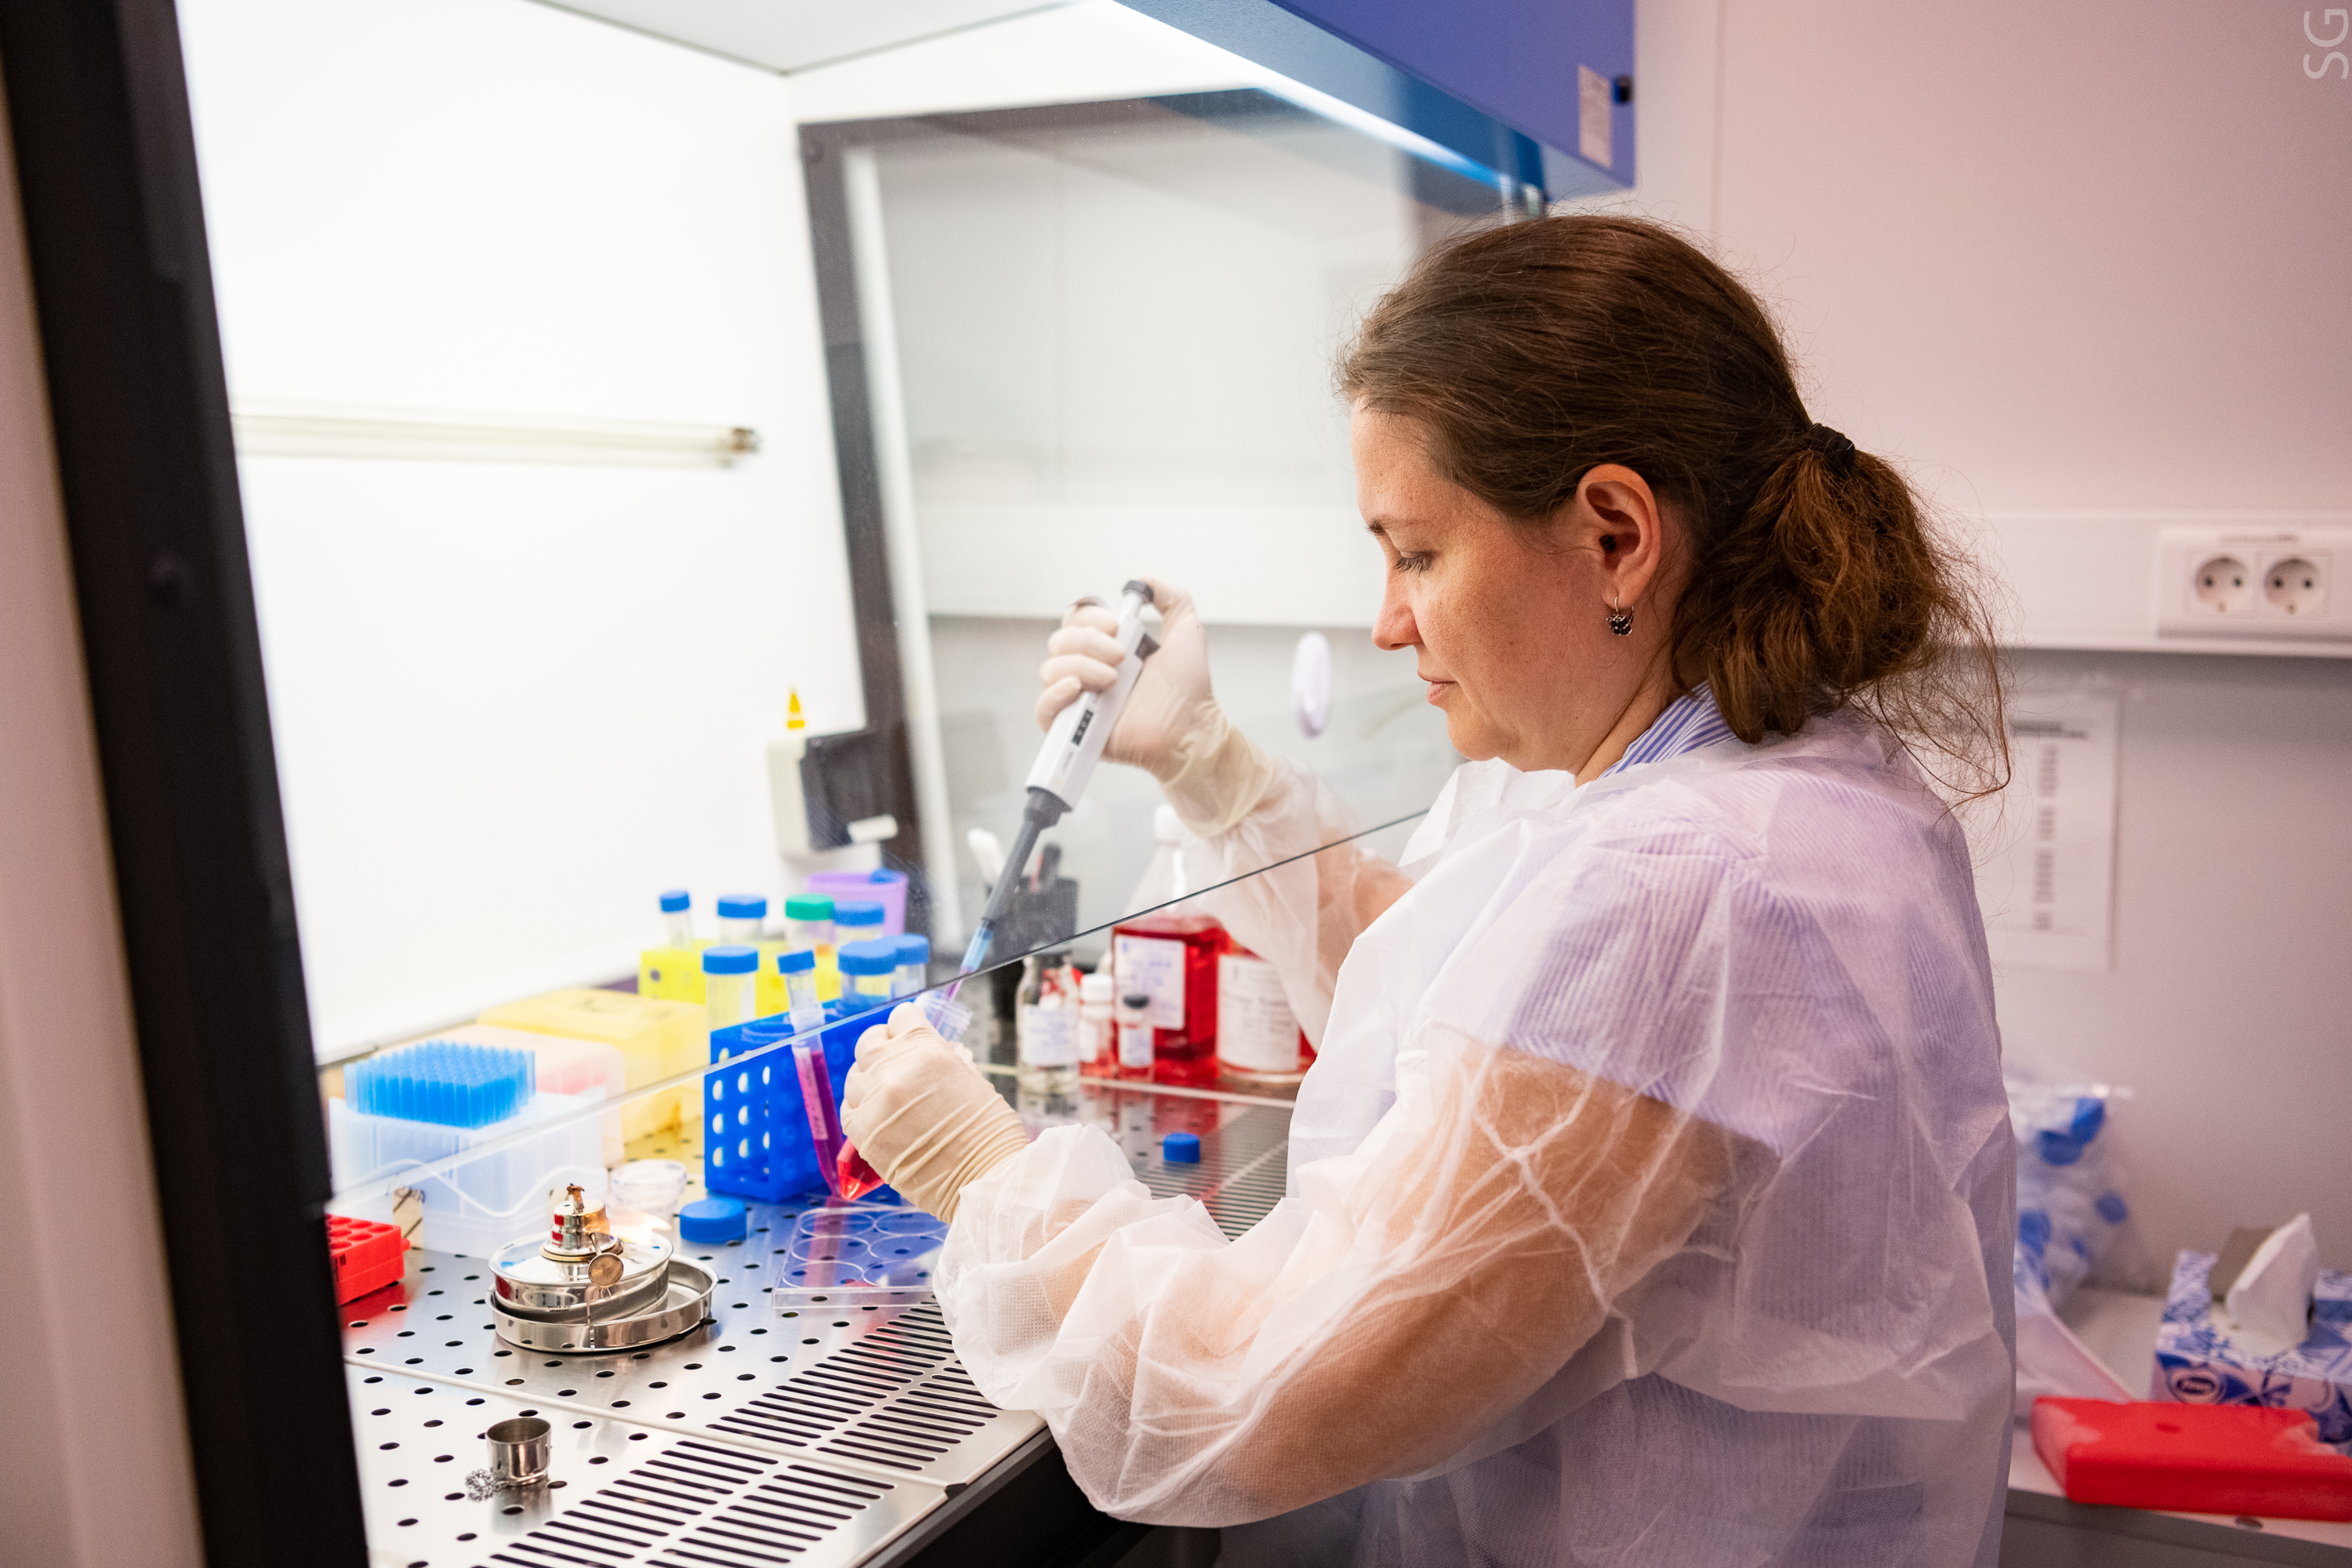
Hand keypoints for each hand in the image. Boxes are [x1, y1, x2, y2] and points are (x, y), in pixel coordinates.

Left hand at [841, 1005, 1030, 1222]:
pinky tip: (878, 1117)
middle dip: (883, 1048)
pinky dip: (860, 1110)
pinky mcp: (863, 1134)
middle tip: (893, 1063)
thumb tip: (921, 1052)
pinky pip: (848, 1110)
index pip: (901, 1017)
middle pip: (869, 1042)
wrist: (985, 1179)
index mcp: (928, 1049)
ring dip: (869, 1081)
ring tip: (888, 1096)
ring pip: (854, 1076)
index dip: (906, 1027)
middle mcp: (896, 1070)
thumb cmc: (989, 1131)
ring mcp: (875, 1102)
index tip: (908, 1038)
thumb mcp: (970, 1078)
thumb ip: (940, 1059)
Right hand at [1035, 576, 1216, 782]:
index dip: (1091, 618)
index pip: (1076, 621)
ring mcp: (1079, 700)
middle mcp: (1088, 671)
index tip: (1118, 625)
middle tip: (1121, 656)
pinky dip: (1053, 695)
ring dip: (1080, 667)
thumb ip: (1172, 600)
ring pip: (1049, 670)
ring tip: (1112, 680)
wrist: (1190, 729)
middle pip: (1059, 642)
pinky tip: (1078, 690)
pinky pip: (1043, 709)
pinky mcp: (1073, 729)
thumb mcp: (1186, 632)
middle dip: (1088, 642)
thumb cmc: (1189, 690)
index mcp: (1106, 649)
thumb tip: (1147, 579)